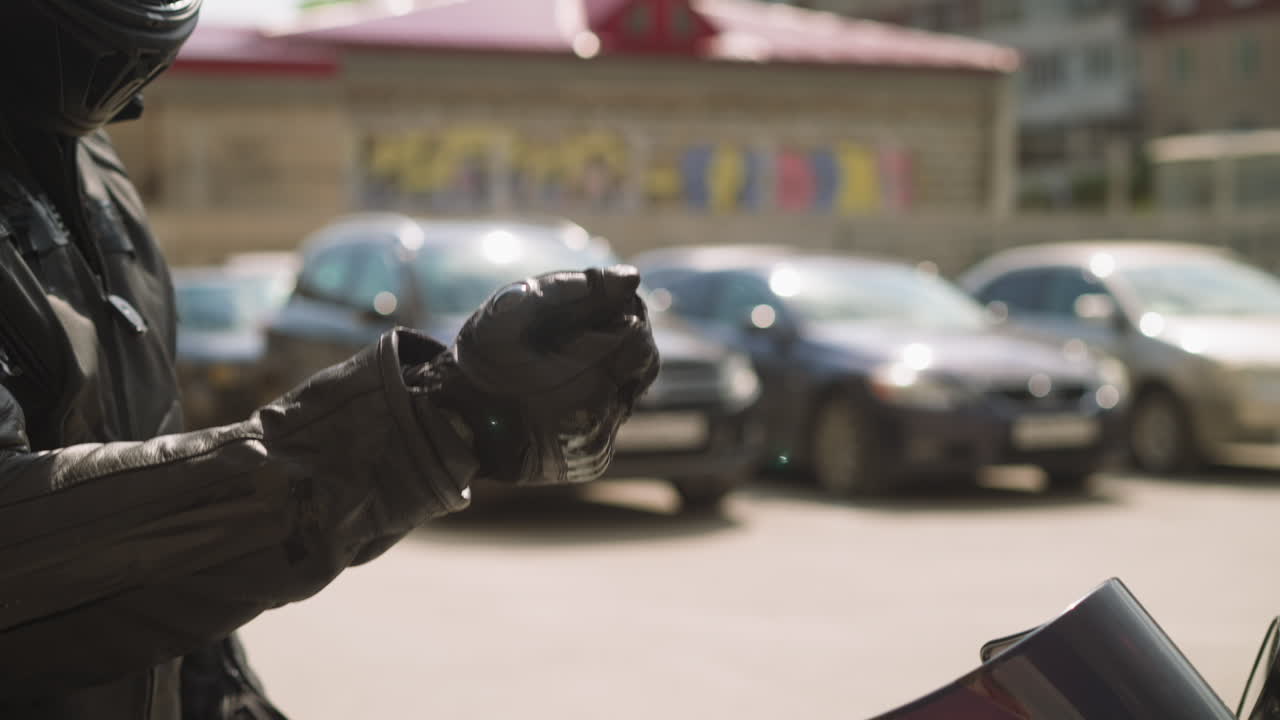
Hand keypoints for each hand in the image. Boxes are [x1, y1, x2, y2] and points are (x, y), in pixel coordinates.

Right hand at [407, 265, 658, 485]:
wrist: (454, 424)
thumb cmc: (482, 361)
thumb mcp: (513, 308)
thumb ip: (574, 288)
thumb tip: (631, 278)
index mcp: (583, 377)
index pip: (637, 334)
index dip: (622, 313)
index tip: (598, 307)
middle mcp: (597, 417)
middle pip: (642, 364)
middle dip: (620, 344)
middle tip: (582, 336)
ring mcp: (597, 444)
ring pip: (629, 392)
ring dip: (609, 374)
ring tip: (565, 367)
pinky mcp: (594, 461)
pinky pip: (613, 420)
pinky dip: (598, 403)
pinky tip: (564, 396)